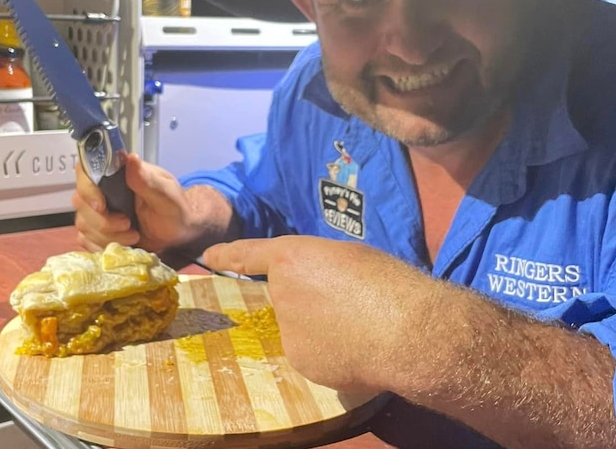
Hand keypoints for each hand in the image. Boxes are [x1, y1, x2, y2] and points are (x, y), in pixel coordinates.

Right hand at [72, 153, 198, 252]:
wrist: (177, 234)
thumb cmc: (173, 210)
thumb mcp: (166, 195)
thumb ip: (147, 180)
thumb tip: (131, 158)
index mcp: (118, 174)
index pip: (86, 171)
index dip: (87, 189)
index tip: (102, 206)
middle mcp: (102, 190)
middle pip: (80, 202)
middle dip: (104, 221)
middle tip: (129, 225)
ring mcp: (97, 212)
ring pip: (84, 224)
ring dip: (108, 236)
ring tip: (133, 235)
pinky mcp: (96, 231)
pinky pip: (86, 240)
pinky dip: (103, 246)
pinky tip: (123, 244)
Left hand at [203, 236, 424, 394]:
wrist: (406, 331)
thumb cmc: (387, 282)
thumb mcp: (350, 258)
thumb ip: (323, 268)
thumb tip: (321, 287)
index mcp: (292, 258)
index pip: (251, 255)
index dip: (229, 254)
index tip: (209, 257)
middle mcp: (280, 294)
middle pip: (289, 298)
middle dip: (312, 302)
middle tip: (352, 304)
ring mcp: (287, 331)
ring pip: (302, 330)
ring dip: (323, 330)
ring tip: (362, 329)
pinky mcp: (300, 362)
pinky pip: (314, 355)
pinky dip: (332, 354)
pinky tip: (359, 350)